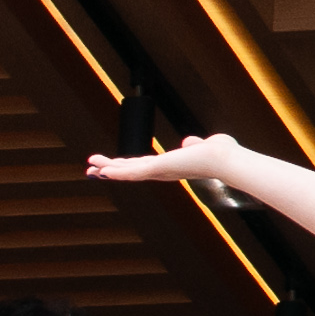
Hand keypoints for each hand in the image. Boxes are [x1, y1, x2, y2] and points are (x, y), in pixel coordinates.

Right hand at [87, 133, 238, 183]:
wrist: (225, 158)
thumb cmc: (220, 153)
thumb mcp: (201, 146)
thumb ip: (193, 145)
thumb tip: (189, 142)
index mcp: (169, 166)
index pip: (143, 167)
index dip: (126, 166)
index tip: (111, 167)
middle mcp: (162, 172)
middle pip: (130, 171)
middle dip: (110, 170)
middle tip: (92, 171)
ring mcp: (159, 172)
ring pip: (127, 172)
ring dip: (108, 169)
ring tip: (89, 167)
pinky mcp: (158, 169)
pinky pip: (133, 172)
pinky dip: (116, 172)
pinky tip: (102, 171)